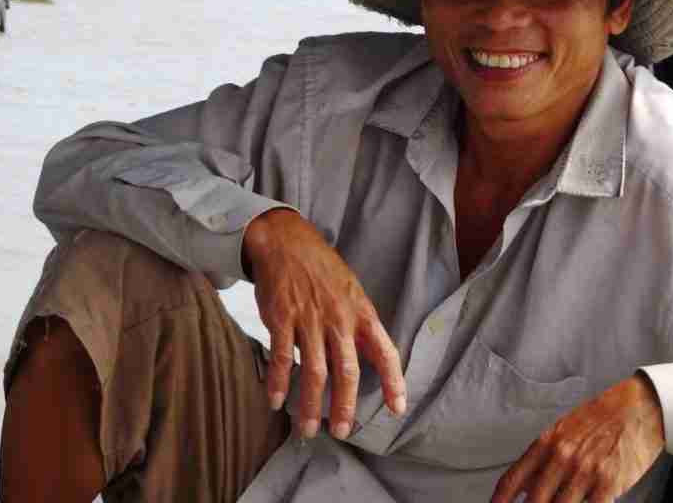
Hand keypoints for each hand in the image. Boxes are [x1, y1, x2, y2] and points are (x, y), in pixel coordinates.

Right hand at [243, 208, 406, 439]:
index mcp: (362, 313)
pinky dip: (278, 382)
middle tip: (343, 431)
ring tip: (308, 429)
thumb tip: (360, 361)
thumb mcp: (352, 293)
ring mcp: (310, 318)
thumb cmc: (323, 271)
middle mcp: (339, 319)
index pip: (385, 351)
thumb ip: (357, 326)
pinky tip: (275, 400)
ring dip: (310, 404)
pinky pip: (280, 357)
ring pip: (314, 371)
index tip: (397, 408)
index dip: (393, 381)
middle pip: (347, 371)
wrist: (288, 242)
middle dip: (345, 405)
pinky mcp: (282, 317)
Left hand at [491, 374, 664, 502]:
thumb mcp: (565, 430)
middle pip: (535, 501)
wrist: (639, 406)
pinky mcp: (608, 483)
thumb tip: (524, 487)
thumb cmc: (603, 416)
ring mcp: (585, 471)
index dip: (500, 500)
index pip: (513, 479)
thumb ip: (544, 458)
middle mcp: (562, 457)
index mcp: (548, 442)